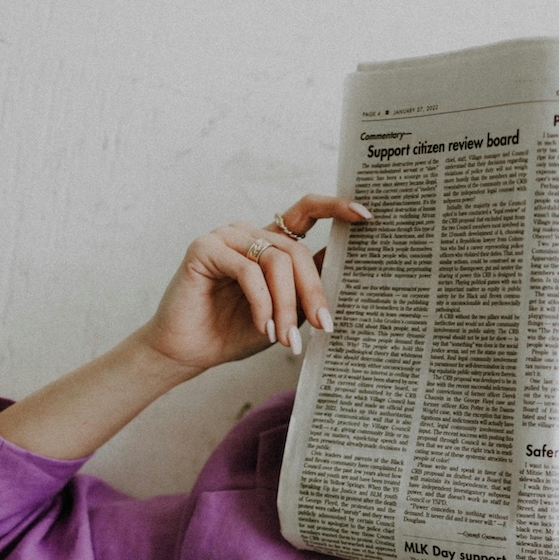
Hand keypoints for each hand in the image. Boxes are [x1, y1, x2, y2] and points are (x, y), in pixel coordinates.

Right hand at [136, 194, 369, 373]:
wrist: (193, 351)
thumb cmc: (237, 331)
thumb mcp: (287, 310)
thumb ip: (308, 286)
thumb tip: (346, 270)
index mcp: (271, 243)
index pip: (306, 213)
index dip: (335, 208)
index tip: (366, 215)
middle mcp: (250, 234)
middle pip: (296, 252)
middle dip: (313, 292)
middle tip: (323, 326)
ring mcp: (226, 237)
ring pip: (276, 262)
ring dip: (286, 305)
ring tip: (285, 338)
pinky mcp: (205, 248)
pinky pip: (248, 270)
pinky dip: (261, 302)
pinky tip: (262, 326)